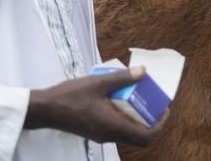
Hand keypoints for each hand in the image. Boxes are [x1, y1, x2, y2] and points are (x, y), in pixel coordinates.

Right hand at [24, 66, 168, 146]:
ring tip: (141, 100)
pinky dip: (127, 119)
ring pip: (129, 135)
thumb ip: (121, 77)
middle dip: (153, 123)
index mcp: (113, 125)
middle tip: (156, 105)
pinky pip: (118, 130)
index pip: (145, 136)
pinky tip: (122, 101)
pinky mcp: (96, 132)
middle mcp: (109, 135)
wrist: (45, 109)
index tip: (165, 110)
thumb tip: (143, 71)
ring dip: (139, 121)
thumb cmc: (70, 96)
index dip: (160, 125)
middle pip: (140, 139)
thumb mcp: (97, 82)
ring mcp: (102, 135)